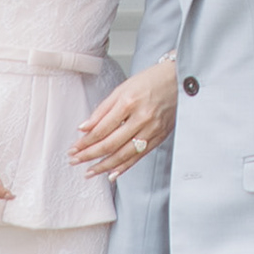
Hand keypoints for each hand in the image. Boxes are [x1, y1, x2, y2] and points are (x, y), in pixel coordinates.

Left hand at [69, 56, 176, 179]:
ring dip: (104, 166)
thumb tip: (85, 127)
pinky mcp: (159, 137)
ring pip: (124, 154)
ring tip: (90, 171)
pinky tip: (112, 173)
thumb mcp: (123, 88)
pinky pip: (139, 156)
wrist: (179, 80)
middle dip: (90, 155)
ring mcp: (152, 129)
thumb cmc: (151, 80)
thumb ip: (103, 109)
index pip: (102, 129)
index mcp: (129, 102)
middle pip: (110, 144)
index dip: (85, 141)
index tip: (74, 148)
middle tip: (76, 160)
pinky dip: (124, 167)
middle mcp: (141, 118)